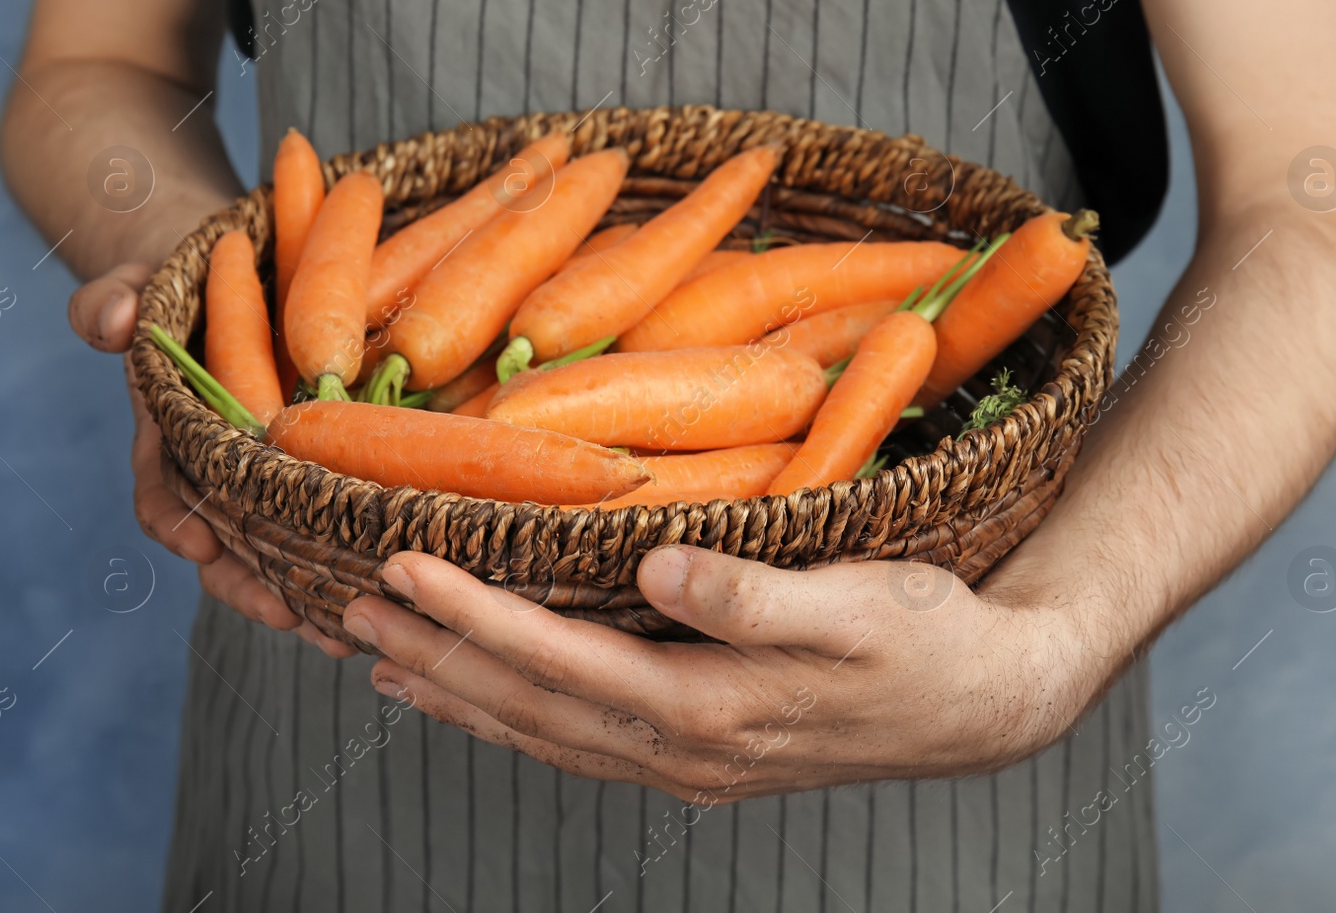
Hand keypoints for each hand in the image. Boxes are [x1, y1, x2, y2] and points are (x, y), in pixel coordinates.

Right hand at [70, 263, 355, 657]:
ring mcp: (268, 476)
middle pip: (227, 546)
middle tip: (288, 615)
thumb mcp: (140, 283)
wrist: (235, 277)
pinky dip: (347, 561)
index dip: (177, 522)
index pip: (162, 494)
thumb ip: (113, 301)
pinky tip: (385, 591)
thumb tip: (114, 325)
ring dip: (305, 595)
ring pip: (280, 551)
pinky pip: (330, 524)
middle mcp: (218, 471)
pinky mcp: (317, 470)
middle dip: (252, 587)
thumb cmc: (181, 285)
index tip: (200, 544)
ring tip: (340, 634)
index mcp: (170, 439)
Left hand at [341, 544, 1112, 800]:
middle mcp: (684, 752)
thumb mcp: (863, 604)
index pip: (560, 660)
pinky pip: (581, 742)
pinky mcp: (702, 757)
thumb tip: (659, 572)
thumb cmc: (930, 640)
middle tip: (348, 608)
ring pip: (545, 734)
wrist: (987, 705)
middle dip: (436, 656)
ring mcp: (689, 767)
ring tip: (384, 658)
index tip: (398, 568)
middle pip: (531, 708)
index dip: (473, 617)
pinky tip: (487, 698)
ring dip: (461, 695)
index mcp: (710, 710)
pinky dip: (516, 719)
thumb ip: (758, 595)